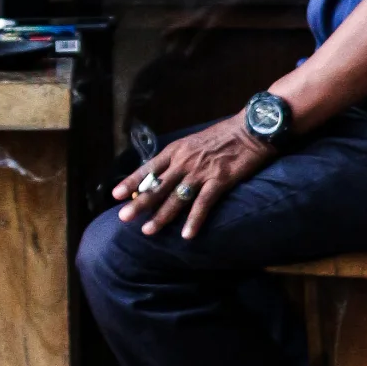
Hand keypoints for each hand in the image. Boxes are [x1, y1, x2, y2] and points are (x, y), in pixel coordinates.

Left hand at [113, 114, 272, 239]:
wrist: (250, 129)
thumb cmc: (222, 136)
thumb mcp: (193, 142)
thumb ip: (178, 159)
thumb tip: (162, 175)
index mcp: (176, 150)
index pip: (149, 167)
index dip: (132, 181)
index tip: (116, 195)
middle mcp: (184, 161)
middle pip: (158, 185)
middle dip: (139, 203)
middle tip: (123, 218)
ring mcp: (201, 171)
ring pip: (176, 198)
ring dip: (162, 216)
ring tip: (148, 231)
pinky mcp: (219, 181)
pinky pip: (203, 204)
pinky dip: (194, 220)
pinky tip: (187, 236)